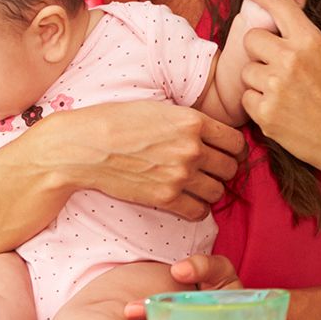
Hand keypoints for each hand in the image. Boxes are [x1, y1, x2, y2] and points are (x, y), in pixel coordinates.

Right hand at [35, 101, 244, 219]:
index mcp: (192, 121)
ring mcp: (179, 176)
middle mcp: (191, 149)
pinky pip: (199, 212)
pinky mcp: (165, 198)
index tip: (226, 153)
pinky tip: (186, 200)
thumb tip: (209, 131)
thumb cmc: (116, 121)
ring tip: (196, 185)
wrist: (84, 147)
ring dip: (211, 190)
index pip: (236, 142)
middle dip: (224, 170)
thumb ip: (188, 120)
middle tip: (211, 170)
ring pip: (218, 192)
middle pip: (230, 169)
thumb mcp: (158, 107)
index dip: (234, 149)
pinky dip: (197, 209)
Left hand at [232, 0, 320, 184]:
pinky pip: (247, 98)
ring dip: (259, 80)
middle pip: (251, 38)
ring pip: (247, 70)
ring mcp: (276, 87)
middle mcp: (291, 59)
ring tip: (286, 95)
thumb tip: (282, 22)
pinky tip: (282, 111)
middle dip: (260, 51)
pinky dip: (259, 105)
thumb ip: (306, 40)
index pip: (278, 3)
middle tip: (280, 68)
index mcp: (311, 41)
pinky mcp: (265, 113)